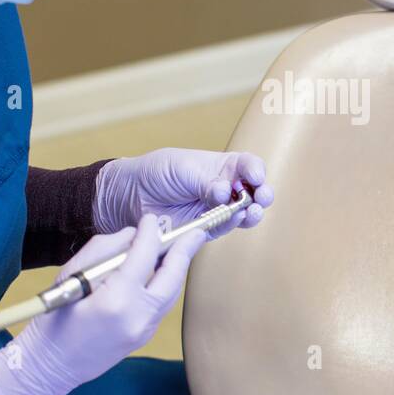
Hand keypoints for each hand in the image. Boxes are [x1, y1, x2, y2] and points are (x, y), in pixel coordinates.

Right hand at [0, 214, 208, 394]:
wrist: (50, 367)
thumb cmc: (53, 320)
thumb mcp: (71, 276)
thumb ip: (104, 250)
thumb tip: (132, 236)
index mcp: (116, 299)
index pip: (144, 256)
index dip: (151, 233)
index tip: (150, 220)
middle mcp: (138, 316)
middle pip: (173, 276)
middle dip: (185, 251)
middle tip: (194, 232)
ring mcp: (144, 330)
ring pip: (172, 292)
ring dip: (178, 268)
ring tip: (182, 248)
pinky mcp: (144, 337)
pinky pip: (162, 305)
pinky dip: (165, 285)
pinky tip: (162, 272)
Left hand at [92, 147, 273, 238]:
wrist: (131, 195)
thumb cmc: (156, 172)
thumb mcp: (182, 168)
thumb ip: (205, 181)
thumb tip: (224, 191)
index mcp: (221, 166)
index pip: (247, 166)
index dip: (255, 170)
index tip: (255, 175)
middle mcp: (224, 186)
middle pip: (253, 190)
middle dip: (262, 193)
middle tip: (261, 196)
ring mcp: (217, 209)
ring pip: (244, 212)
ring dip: (252, 211)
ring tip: (250, 211)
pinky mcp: (207, 228)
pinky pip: (226, 227)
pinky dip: (233, 224)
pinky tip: (235, 218)